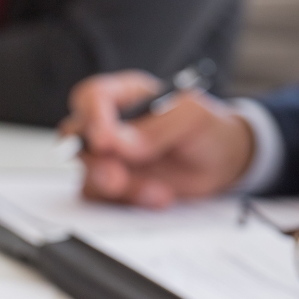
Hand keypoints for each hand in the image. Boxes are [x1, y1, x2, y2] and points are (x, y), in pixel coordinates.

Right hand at [60, 71, 253, 208]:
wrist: (222, 163)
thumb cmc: (206, 128)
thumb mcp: (192, 116)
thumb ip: (155, 128)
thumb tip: (118, 145)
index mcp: (124, 96)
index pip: (92, 97)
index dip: (92, 117)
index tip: (104, 141)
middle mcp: (109, 125)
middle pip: (77, 138)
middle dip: (95, 162)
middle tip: (117, 179)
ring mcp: (109, 157)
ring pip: (88, 173)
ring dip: (120, 188)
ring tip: (157, 192)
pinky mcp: (115, 184)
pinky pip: (103, 197)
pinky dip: (130, 202)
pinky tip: (159, 197)